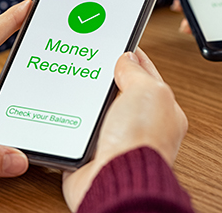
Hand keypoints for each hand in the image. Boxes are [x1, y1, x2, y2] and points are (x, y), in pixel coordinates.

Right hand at [61, 49, 187, 211]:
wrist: (115, 181)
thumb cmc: (140, 144)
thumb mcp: (149, 91)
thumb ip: (138, 71)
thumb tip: (127, 58)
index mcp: (161, 109)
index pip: (145, 73)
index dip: (130, 55)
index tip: (115, 41)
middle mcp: (138, 126)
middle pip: (116, 89)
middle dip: (102, 76)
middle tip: (87, 58)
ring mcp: (113, 139)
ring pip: (94, 108)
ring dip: (83, 99)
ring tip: (70, 79)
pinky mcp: (89, 152)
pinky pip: (74, 130)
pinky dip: (67, 120)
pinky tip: (60, 109)